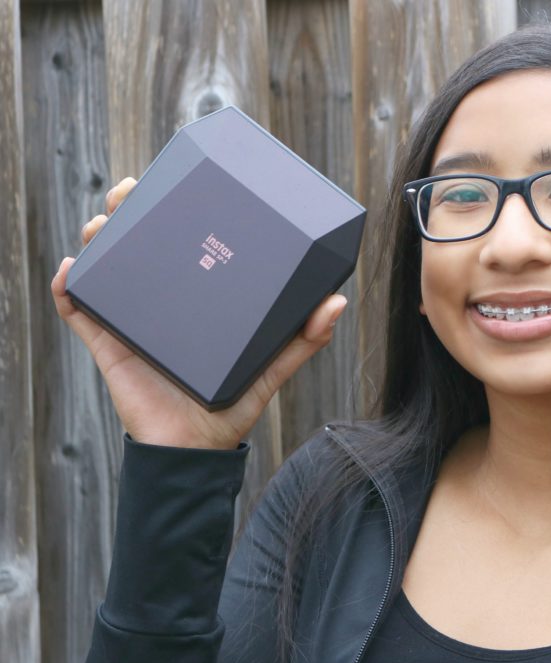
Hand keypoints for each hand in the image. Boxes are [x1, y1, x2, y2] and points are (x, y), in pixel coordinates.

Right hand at [51, 177, 347, 449]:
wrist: (195, 449)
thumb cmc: (233, 405)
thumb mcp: (274, 364)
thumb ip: (305, 336)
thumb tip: (337, 301)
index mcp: (197, 297)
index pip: (183, 241)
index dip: (174, 208)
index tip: (174, 180)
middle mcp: (164, 301)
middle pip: (138, 242)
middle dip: (126, 209)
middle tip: (128, 192)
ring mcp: (133, 319)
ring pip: (105, 266)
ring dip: (97, 237)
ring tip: (102, 226)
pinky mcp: (110, 344)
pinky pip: (80, 310)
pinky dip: (68, 288)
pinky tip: (73, 270)